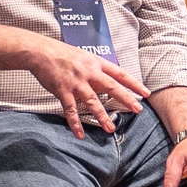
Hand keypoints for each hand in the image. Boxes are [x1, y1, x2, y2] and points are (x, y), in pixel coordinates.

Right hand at [29, 39, 148, 135]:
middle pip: (111, 87)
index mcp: (96, 63)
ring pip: (93, 101)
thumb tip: (109, 81)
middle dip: (126, 99)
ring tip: (110, 128)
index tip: (146, 93)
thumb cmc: (63, 54)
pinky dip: (75, 123)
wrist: (41, 52)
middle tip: (138, 110)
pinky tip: (80, 134)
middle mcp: (89, 72)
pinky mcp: (63, 91)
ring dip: (102, 116)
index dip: (134, 84)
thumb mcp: (85, 56)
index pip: (120, 74)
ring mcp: (76, 82)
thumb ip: (97, 69)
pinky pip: (70, 110)